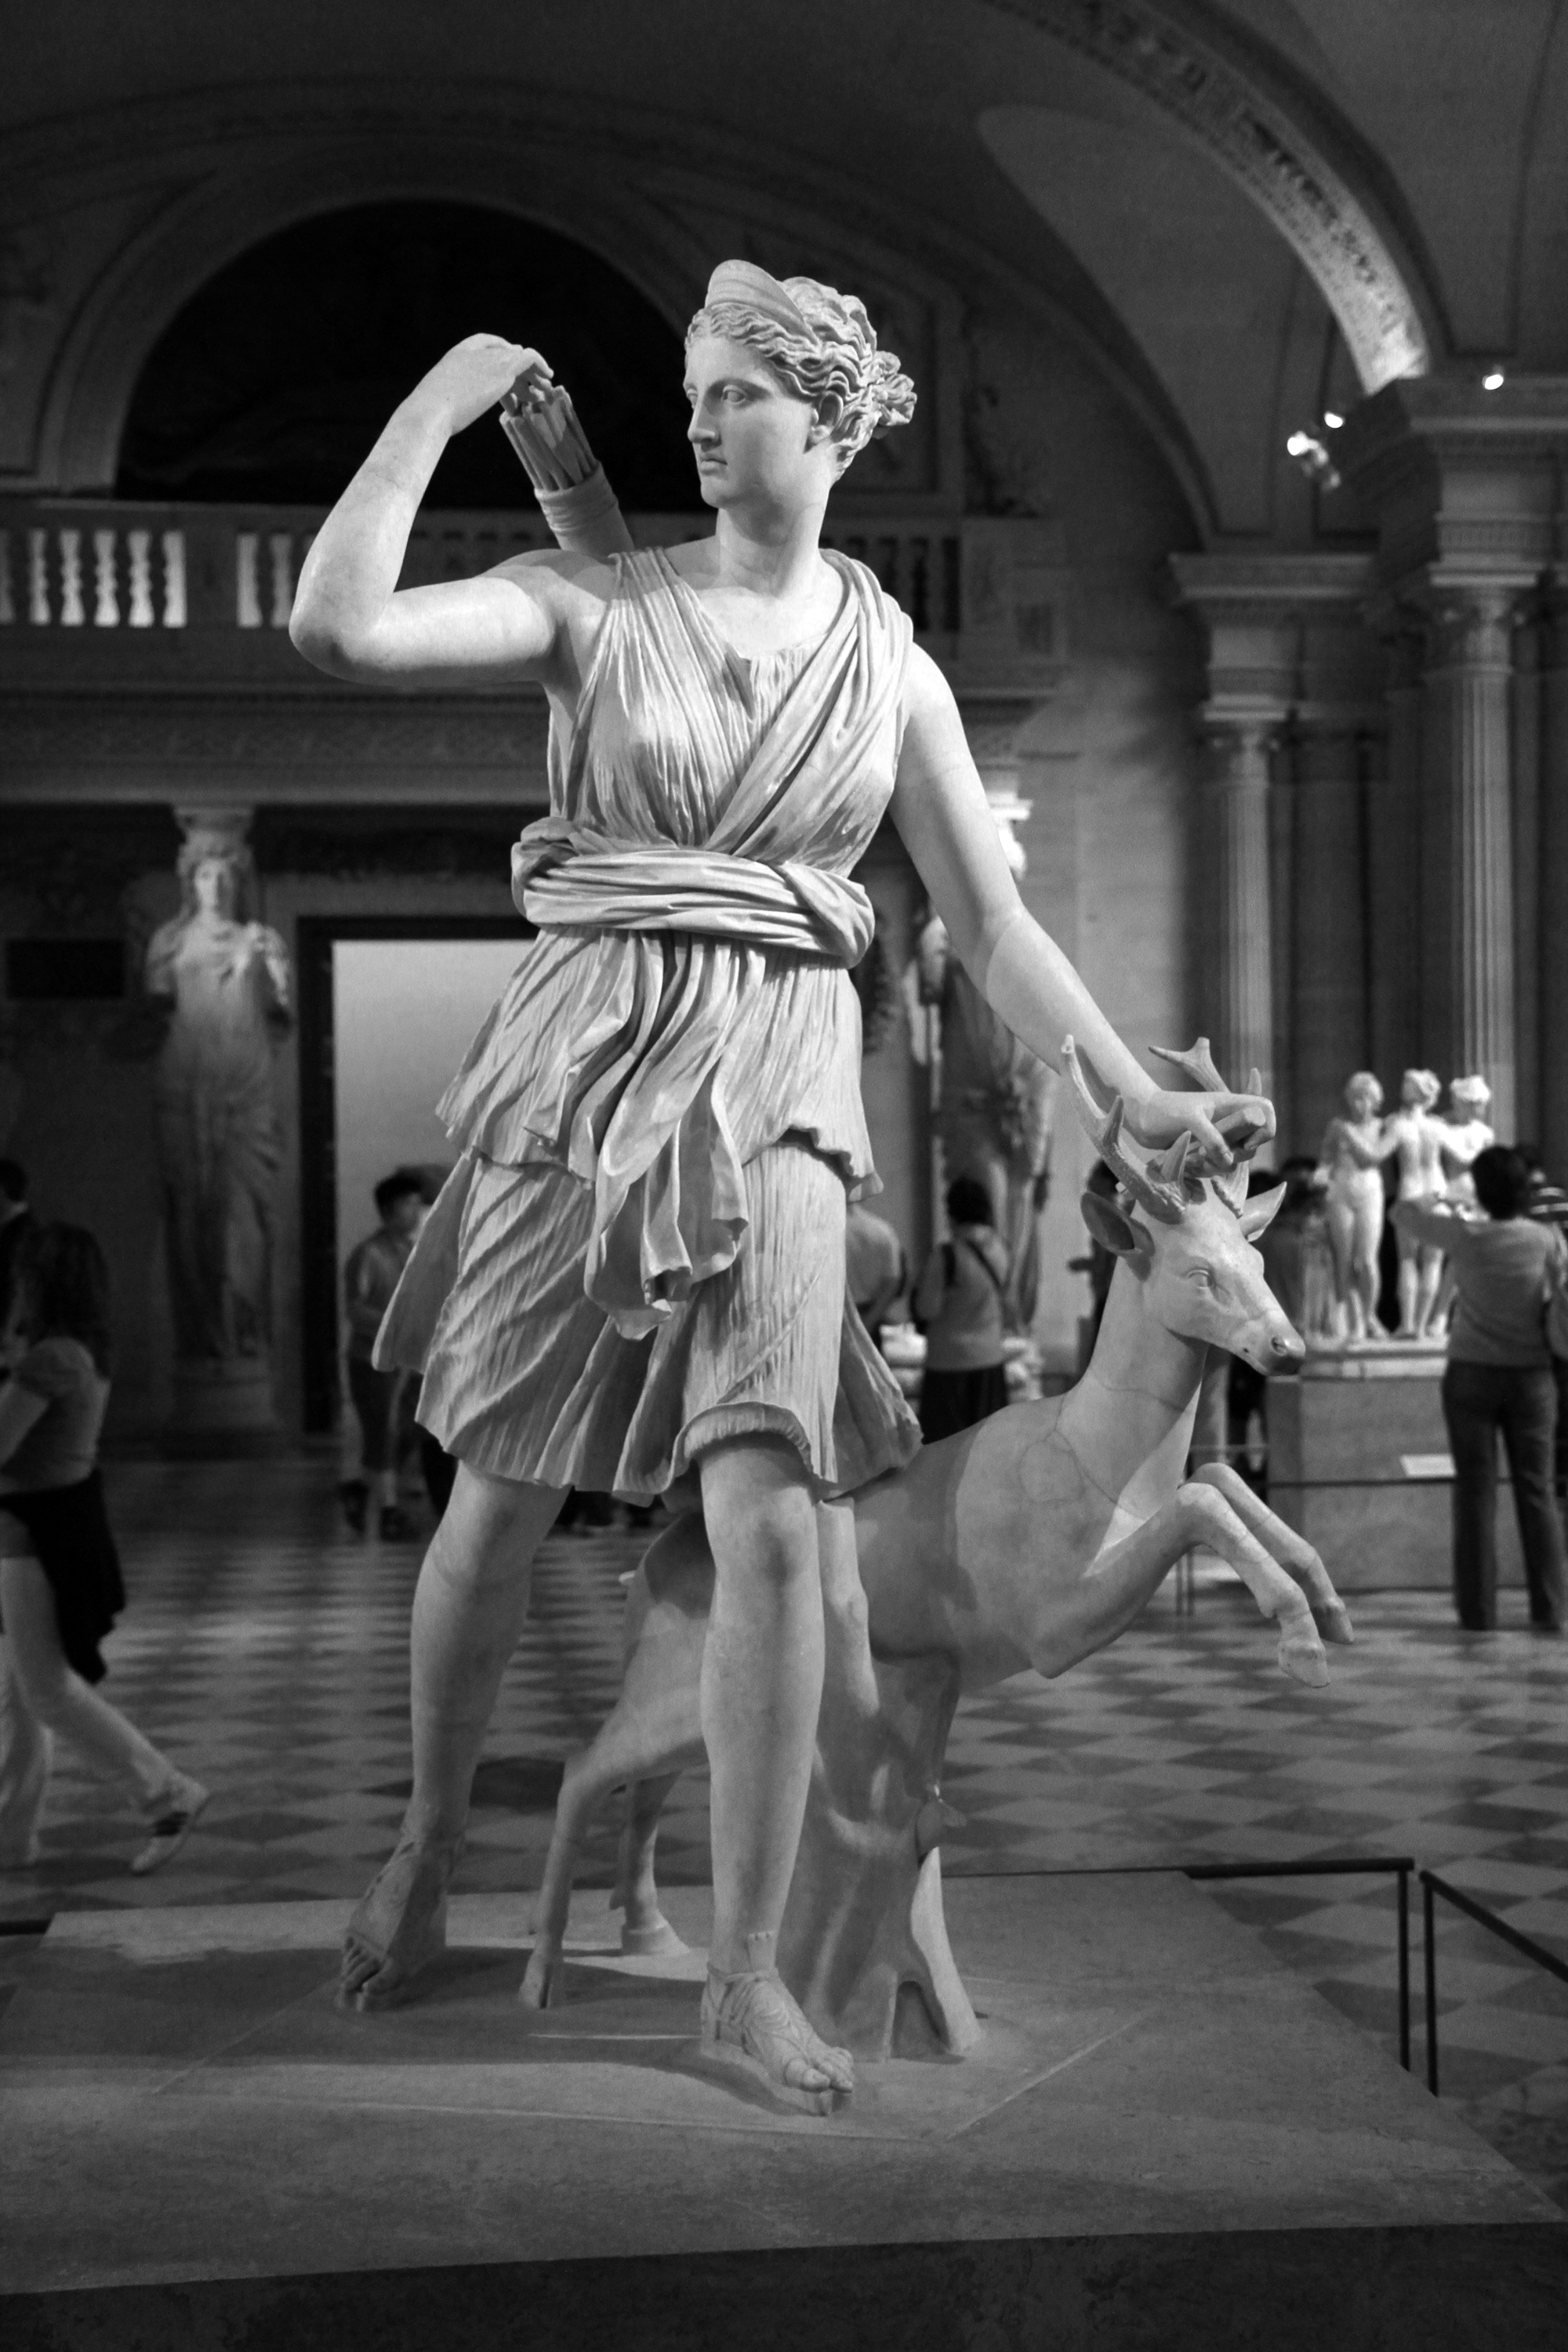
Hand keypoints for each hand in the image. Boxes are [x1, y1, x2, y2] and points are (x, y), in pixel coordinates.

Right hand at [412, 334, 551, 437]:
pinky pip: (529, 358)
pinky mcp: (504, 368)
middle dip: (518, 370)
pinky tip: (548, 378)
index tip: (508, 371)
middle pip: (504, 353)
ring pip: (519, 358)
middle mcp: (475, 350)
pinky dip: (541, 366)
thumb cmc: (430, 414)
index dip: (499, 353)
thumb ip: (452, 395)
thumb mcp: (439, 399)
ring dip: (532, 375)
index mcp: (457, 354)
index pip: (483, 343)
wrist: (431, 410)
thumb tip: (452, 411)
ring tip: (543, 392)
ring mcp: (489, 357)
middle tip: (530, 389)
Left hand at [1123, 1086, 1274, 1169]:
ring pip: (1234, 1159)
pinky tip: (1187, 1164)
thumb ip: (1212, 1137)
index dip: (1265, 1128)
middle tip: (1208, 1153)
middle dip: (1235, 1155)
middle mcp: (1228, 1120)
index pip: (1265, 1110)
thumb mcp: (1189, 1120)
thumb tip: (1229, 1160)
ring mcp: (1217, 1136)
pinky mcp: (1205, 1151)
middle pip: (1252, 1143)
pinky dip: (1205, 1170)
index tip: (1247, 1143)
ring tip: (1192, 1159)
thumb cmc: (1163, 1111)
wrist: (1139, 1118)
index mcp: (1230, 1104)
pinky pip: (1216, 1166)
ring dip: (1216, 1165)